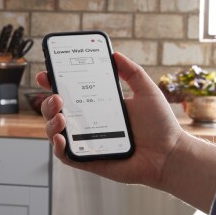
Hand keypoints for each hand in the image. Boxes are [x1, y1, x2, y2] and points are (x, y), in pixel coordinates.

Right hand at [36, 52, 185, 187]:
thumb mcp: (146, 91)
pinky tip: (61, 137)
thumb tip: (115, 54)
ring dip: (50, 122)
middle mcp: (88, 124)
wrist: (170, 154)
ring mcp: (86, 142)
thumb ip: (131, 72)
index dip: (53, 84)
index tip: (45, 75)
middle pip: (56, 112)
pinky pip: (65, 156)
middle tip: (57, 96)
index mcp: (97, 106)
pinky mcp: (88, 160)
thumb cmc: (160, 126)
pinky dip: (57, 147)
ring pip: (55, 133)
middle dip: (48, 103)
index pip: (69, 94)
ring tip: (61, 116)